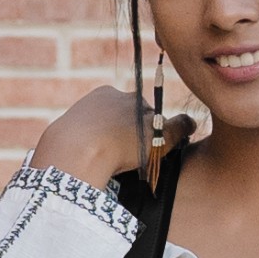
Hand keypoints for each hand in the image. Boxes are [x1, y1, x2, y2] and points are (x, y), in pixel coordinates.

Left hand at [30, 86, 196, 190]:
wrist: (76, 151)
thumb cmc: (122, 145)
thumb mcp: (160, 139)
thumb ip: (179, 129)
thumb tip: (192, 122)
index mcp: (132, 97)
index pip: (149, 115)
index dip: (151, 135)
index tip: (147, 151)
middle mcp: (109, 95)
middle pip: (125, 118)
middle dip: (128, 135)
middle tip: (128, 159)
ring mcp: (85, 107)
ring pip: (103, 126)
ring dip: (108, 140)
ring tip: (108, 161)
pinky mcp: (66, 122)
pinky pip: (83, 135)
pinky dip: (88, 146)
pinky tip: (90, 159)